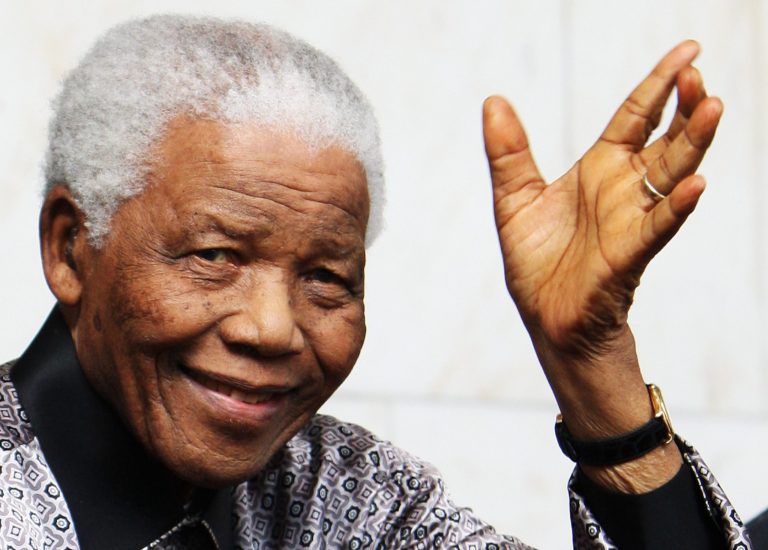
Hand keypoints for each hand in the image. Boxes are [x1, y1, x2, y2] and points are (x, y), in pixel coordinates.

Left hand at [482, 41, 722, 490]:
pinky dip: (677, 206)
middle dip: (683, 106)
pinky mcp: (628, 255)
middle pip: (663, 139)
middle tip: (699, 75)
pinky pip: (658, 227)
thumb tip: (493, 100)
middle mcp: (623, 189)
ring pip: (671, 175)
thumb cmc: (538, 262)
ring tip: (712, 106)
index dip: (659, 84)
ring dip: (693, 143)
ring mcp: (631, 220)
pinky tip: (697, 184)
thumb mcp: (514, 200)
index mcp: (599, 170)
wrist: (546, 319)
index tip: (688, 50)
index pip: (636, 116)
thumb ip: (509, 153)